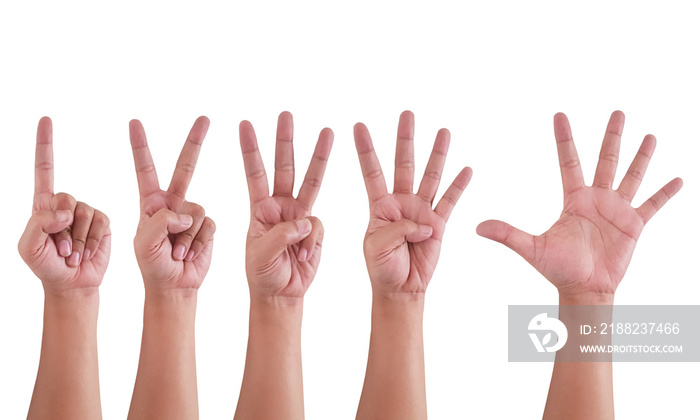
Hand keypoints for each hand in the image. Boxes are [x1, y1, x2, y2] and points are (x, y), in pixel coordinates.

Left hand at [18, 117, 110, 295]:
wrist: (72, 284)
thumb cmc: (46, 267)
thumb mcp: (28, 247)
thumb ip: (39, 223)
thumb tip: (66, 210)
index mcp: (43, 205)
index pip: (44, 169)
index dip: (45, 144)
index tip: (47, 119)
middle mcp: (66, 205)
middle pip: (67, 200)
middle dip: (63, 230)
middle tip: (59, 252)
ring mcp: (86, 213)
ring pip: (85, 214)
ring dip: (78, 240)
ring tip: (72, 256)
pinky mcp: (104, 223)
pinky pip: (100, 223)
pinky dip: (92, 241)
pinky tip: (87, 253)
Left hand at [129, 117, 214, 293]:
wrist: (173, 286)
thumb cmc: (151, 266)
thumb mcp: (143, 243)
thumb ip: (160, 221)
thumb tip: (185, 214)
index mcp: (151, 202)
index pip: (145, 169)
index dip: (140, 146)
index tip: (134, 122)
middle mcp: (173, 203)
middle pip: (185, 167)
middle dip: (195, 142)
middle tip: (204, 118)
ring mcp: (191, 215)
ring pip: (197, 211)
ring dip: (186, 237)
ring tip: (175, 254)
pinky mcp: (208, 227)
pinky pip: (209, 225)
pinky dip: (199, 243)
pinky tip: (189, 255)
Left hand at [240, 112, 332, 300]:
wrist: (281, 294)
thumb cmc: (261, 275)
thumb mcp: (258, 256)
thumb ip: (279, 236)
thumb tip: (305, 221)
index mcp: (259, 209)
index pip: (253, 173)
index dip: (249, 149)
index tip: (245, 124)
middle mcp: (280, 206)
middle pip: (283, 167)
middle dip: (284, 140)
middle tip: (285, 114)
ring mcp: (299, 215)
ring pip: (311, 181)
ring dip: (318, 156)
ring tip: (327, 131)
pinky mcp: (315, 229)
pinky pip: (318, 228)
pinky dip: (312, 243)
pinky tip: (303, 258)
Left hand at [354, 111, 471, 296]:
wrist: (400, 288)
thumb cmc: (382, 267)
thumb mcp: (376, 246)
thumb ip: (397, 230)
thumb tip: (424, 223)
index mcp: (380, 206)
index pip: (371, 171)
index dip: (365, 149)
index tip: (358, 126)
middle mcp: (401, 203)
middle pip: (403, 164)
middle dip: (405, 139)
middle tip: (407, 114)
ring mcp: (420, 211)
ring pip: (430, 176)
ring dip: (437, 154)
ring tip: (443, 131)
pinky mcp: (438, 224)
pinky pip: (449, 201)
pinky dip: (458, 186)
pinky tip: (466, 169)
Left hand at [477, 111, 682, 301]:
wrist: (584, 289)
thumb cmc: (558, 269)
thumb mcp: (531, 248)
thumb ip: (508, 234)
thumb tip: (477, 226)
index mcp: (574, 199)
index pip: (569, 161)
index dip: (564, 138)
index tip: (559, 114)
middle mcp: (597, 199)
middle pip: (606, 160)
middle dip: (612, 136)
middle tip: (618, 112)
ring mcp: (617, 210)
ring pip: (631, 176)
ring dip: (641, 157)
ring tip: (650, 136)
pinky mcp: (634, 225)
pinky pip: (653, 205)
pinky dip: (665, 192)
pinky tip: (678, 178)